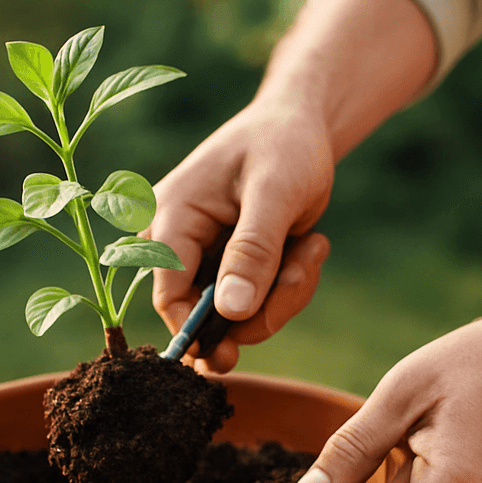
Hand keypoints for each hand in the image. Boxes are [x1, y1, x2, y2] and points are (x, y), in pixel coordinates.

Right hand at [148, 100, 332, 371]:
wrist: (300, 127)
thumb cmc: (284, 146)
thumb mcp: (275, 192)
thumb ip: (252, 251)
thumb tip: (230, 312)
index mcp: (171, 218)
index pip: (168, 295)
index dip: (194, 331)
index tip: (229, 354)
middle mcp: (177, 243)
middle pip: (205, 315)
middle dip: (262, 307)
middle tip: (306, 266)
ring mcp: (203, 259)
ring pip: (237, 318)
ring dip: (284, 295)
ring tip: (312, 248)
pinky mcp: (228, 270)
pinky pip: (255, 307)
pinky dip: (287, 289)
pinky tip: (308, 248)